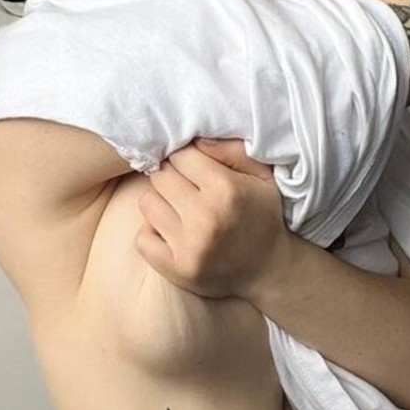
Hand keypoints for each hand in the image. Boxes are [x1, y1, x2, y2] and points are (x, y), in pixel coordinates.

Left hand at [135, 136, 291, 298]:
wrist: (269, 269)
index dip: (187, 159)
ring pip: (147, 203)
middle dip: (171, 178)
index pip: (180, 155)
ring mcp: (190, 246)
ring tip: (180, 210)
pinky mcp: (177, 269)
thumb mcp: (261, 176)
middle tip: (187, 190)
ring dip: (160, 203)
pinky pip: (141, 239)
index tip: (195, 170)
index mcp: (226, 189)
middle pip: (160, 176)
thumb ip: (231, 150)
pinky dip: (152, 234)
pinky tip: (172, 234)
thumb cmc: (262, 215)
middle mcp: (206, 217)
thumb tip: (195, 140)